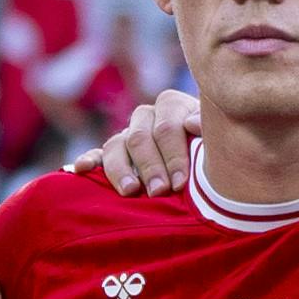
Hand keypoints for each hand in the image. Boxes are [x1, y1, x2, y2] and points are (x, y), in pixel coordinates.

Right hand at [86, 88, 205, 194]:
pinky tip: (80, 169)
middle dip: (150, 167)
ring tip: (131, 191)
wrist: (211, 158)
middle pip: (140, 138)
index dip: (173, 154)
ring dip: (121, 169)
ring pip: (115, 146)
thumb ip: (207, 130)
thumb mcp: (217, 137)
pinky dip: (88, 160)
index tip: (180, 182)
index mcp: (172, 106)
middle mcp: (146, 117)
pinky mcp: (113, 154)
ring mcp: (127, 135)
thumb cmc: (216, 150)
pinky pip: (97, 154)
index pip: (167, 127)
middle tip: (159, 192)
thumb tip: (193, 124)